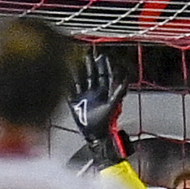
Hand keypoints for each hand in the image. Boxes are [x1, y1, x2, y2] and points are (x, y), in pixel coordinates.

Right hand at [68, 52, 132, 168]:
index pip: (104, 75)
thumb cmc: (105, 122)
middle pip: (92, 75)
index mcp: (103, 92)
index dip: (104, 66)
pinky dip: (68, 82)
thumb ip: (119, 92)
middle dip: (90, 64)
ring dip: (78, 70)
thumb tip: (125, 81)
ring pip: (81, 79)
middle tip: (89, 54)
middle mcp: (94, 92)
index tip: (102, 56)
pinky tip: (65, 75)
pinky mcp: (74, 102)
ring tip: (76, 60)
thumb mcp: (113, 105)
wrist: (94, 134)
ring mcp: (83, 96)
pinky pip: (70, 89)